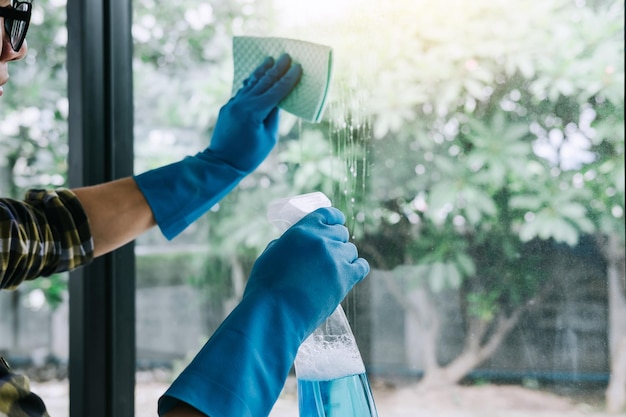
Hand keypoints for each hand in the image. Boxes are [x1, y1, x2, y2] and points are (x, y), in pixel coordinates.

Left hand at [134, 54, 300, 239]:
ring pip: (250, 83)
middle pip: (263, 82)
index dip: (288, 79)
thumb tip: (277, 101)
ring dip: (261, 71)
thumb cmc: (250, 155)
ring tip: (270, 59)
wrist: (222, 163)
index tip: (297, 67)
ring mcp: (233, 104)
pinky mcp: (228, 107)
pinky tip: (256, 76)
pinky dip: (251, 83)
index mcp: (255, 112)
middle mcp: (242, 103)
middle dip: (276, 69)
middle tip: (286, 55)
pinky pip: (242, 91)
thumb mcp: (269, 138)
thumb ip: (273, 116)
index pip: (276, 91)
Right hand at [245, 207, 369, 336]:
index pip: (327, 214)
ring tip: (334, 270)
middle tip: (330, 254)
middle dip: (337, 241)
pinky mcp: (345, 278)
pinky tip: (350, 274)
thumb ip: (284, 245)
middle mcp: (321, 240)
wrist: (274, 314)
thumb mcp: (269, 256)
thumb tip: (291, 245)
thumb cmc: (265, 289)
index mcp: (301, 231)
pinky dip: (357, 269)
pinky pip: (361, 267)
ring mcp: (335, 259)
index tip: (335, 223)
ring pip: (351, 251)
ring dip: (344, 257)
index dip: (334, 219)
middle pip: (341, 233)